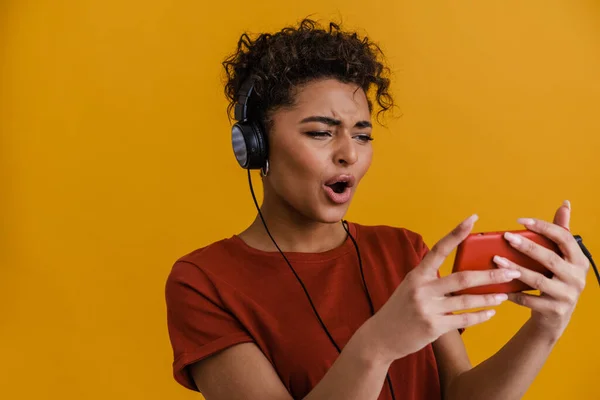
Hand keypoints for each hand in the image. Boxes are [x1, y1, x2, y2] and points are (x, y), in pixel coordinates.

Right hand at [366, 214, 520, 362]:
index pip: (439, 249)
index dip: (456, 233)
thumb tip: (462, 272)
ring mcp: (427, 308)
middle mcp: (421, 289)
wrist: (381, 337)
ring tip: (505, 295)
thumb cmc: (400, 310)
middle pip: (462, 278)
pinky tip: (491, 313)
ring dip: (489, 297)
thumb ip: (431, 280)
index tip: (472, 219)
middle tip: (510, 271)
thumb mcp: (410, 288)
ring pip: (466, 300)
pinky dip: (480, 316)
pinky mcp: (433, 327)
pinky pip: (463, 320)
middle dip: (489, 274)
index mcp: (416, 275)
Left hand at [493, 200, 589, 341]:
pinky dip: (513, 293)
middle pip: (550, 259)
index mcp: (579, 261)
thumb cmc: (556, 279)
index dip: (543, 227)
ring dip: (515, 269)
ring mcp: (567, 296)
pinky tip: (498, 286)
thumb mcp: (563, 258)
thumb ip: (561, 232)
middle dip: (527, 247)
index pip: (564, 238)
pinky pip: (530, 300)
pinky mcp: (555, 310)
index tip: (520, 220)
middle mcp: (577, 278)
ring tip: (496, 260)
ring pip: (538, 280)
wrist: (556, 316)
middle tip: (506, 237)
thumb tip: (565, 204)